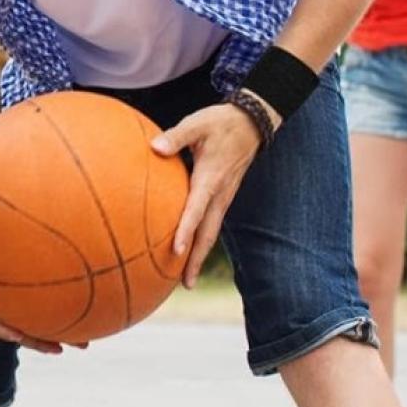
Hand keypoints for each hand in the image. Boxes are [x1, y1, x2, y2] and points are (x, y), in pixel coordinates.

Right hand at [0, 256, 83, 354]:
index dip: (6, 332)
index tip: (19, 337)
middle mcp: (3, 308)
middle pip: (21, 330)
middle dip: (40, 341)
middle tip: (61, 350)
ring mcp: (19, 303)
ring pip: (40, 323)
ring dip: (62, 335)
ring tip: (85, 344)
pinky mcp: (35, 295)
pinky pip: (51, 307)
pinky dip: (68, 312)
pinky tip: (91, 313)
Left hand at [150, 103, 264, 286]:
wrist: (252, 122)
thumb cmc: (220, 122)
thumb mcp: (196, 124)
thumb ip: (176, 136)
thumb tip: (155, 147)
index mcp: (211, 179)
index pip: (196, 210)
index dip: (185, 231)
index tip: (175, 251)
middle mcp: (220, 194)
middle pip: (207, 233)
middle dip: (195, 259)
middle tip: (185, 284)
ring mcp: (224, 197)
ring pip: (211, 232)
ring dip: (199, 255)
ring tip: (186, 279)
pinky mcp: (223, 196)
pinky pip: (212, 223)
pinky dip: (202, 240)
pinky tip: (191, 250)